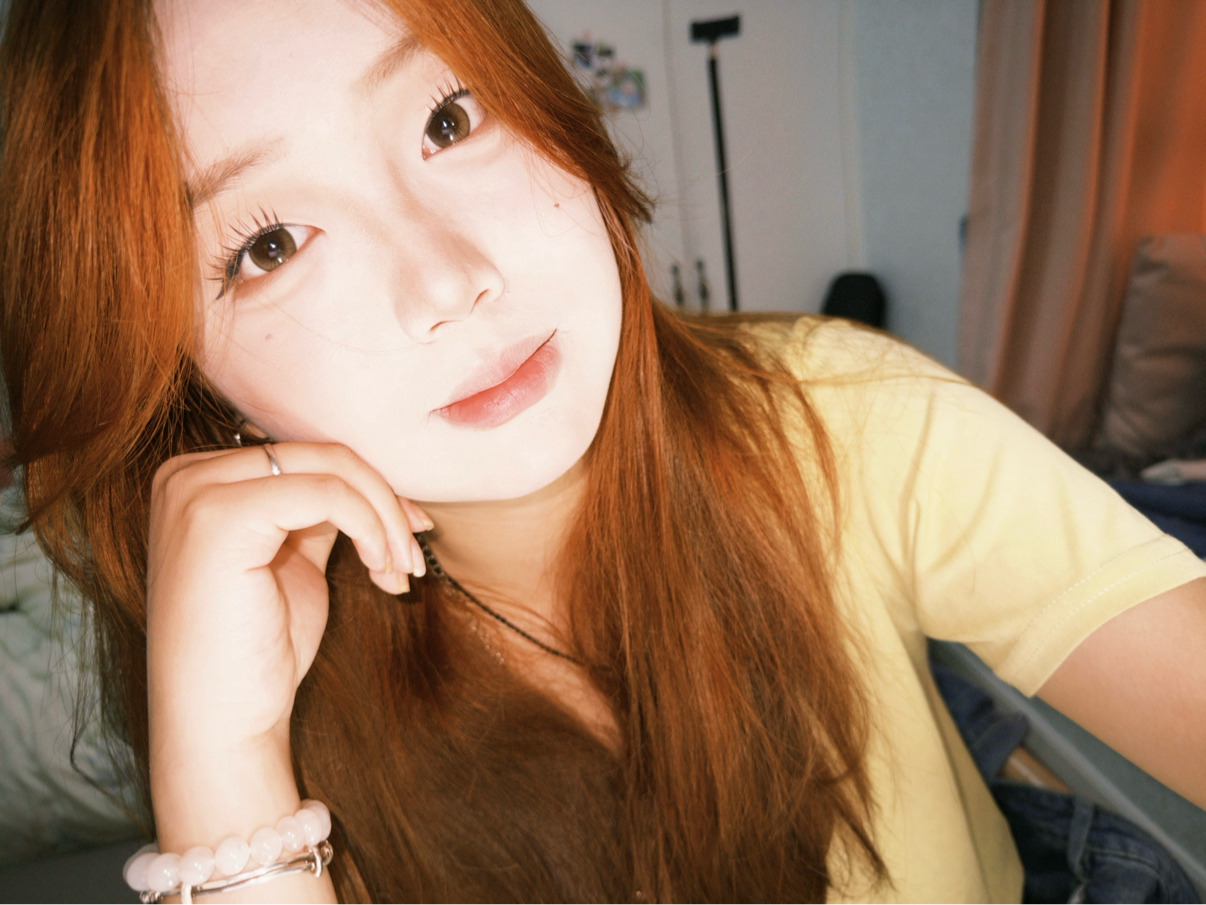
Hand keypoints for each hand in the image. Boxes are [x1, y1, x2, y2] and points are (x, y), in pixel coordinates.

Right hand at [145, 442, 429, 768]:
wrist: (219, 727)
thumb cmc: (258, 654)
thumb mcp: (293, 564)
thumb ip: (315, 516)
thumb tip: (379, 486)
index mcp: (199, 482)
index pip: (306, 458)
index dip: (369, 492)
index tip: (411, 534)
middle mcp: (186, 476)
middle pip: (322, 456)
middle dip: (385, 503)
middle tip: (413, 557)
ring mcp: (195, 492)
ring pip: (331, 468)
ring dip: (385, 518)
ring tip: (400, 571)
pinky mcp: (218, 516)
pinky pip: (327, 494)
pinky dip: (370, 526)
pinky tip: (381, 570)